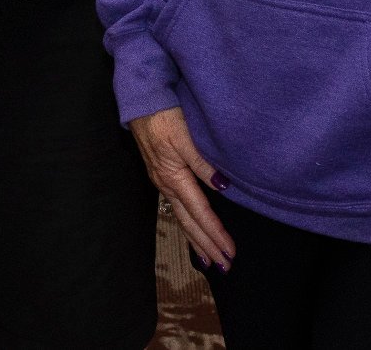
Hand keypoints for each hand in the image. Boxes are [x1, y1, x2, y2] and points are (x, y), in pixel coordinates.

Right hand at [129, 107, 233, 269]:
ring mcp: (162, 182)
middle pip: (190, 222)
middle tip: (225, 266)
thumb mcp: (184, 136)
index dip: (216, 233)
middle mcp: (167, 185)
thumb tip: (222, 187)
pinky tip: (192, 230)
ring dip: (197, 240)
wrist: (140, 103)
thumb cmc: (164, 116)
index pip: (200, 212)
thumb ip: (203, 163)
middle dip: (207, 245)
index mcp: (174, 177)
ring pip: (182, 218)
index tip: (230, 252)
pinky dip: (187, 225)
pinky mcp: (161, 175)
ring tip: (209, 260)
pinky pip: (176, 208)